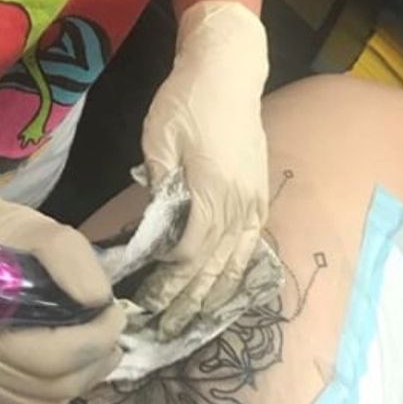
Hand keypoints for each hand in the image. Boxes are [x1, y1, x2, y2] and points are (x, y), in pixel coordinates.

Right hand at [0, 149, 124, 403]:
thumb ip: (70, 261)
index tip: (115, 311)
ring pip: (47, 400)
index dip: (96, 338)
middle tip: (112, 328)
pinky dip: (61, 386)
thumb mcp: (40, 230)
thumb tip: (99, 302)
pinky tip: (69, 358)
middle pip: (53, 384)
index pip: (52, 356)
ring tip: (99, 345)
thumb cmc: (0, 234)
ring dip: (84, 375)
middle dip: (96, 358)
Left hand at [140, 1, 268, 337]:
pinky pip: (252, 247)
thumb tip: (154, 233)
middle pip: (213, 268)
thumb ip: (160, 189)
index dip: (167, 284)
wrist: (229, 70)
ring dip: (214, 297)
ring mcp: (254, 202)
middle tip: (164, 333)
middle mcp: (240, 205)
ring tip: (194, 325)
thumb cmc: (187, 101)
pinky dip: (239, 274)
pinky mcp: (259, 196)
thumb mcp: (160, 140)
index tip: (143, 303)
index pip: (189, 255)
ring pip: (236, 263)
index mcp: (212, 192)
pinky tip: (227, 292)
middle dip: (188, 303)